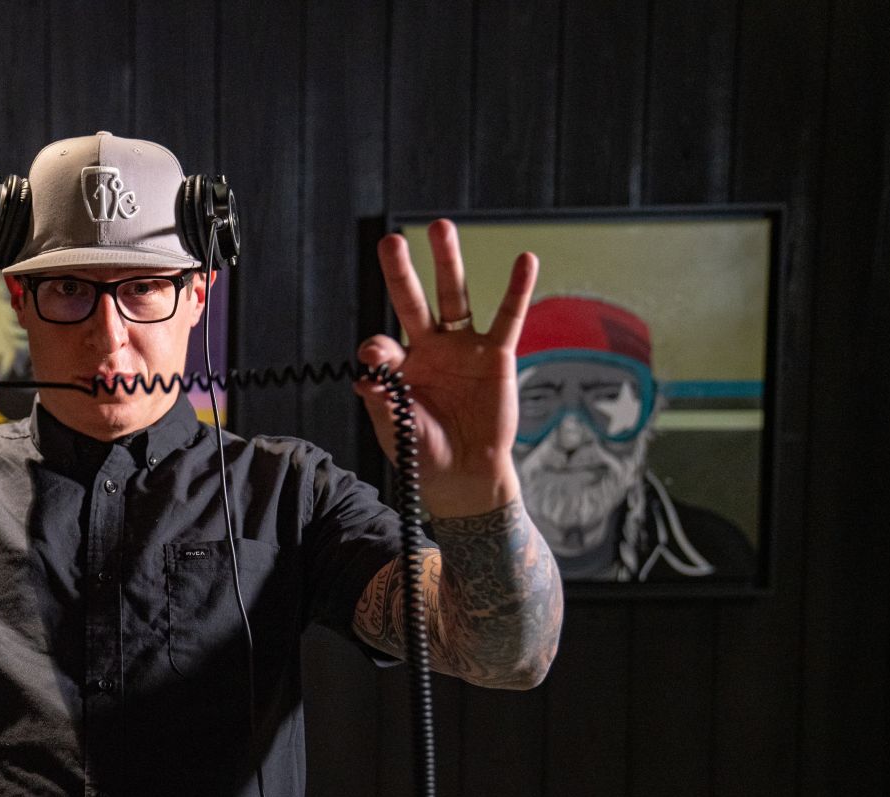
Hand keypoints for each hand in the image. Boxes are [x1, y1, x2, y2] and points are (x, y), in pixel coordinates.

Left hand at [354, 219, 537, 517]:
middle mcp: (429, 349)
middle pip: (413, 302)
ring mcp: (463, 348)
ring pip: (455, 297)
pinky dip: (518, 289)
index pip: (382, 345)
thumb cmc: (426, 454)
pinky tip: (525, 260)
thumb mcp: (398, 431)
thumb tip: (363, 378)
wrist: (465, 475)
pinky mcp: (497, 355)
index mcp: (399, 367)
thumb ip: (384, 403)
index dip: (377, 350)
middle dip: (400, 272)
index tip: (373, 359)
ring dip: (448, 263)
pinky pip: (508, 318)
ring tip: (441, 227)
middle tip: (391, 241)